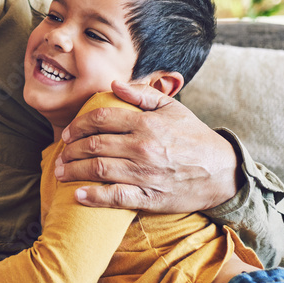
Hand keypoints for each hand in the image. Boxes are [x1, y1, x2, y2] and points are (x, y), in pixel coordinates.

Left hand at [56, 81, 240, 212]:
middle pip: (94, 145)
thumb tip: (115, 85)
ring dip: (74, 170)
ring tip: (62, 171)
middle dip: (71, 149)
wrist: (223, 172)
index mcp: (146, 123)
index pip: (101, 119)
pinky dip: (93, 196)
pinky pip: (115, 197)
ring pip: (98, 169)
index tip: (69, 132)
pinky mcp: (149, 197)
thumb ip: (143, 94)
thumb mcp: (173, 108)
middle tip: (61, 153)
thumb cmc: (195, 137)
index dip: (79, 124)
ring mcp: (145, 174)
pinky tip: (78, 195)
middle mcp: (142, 147)